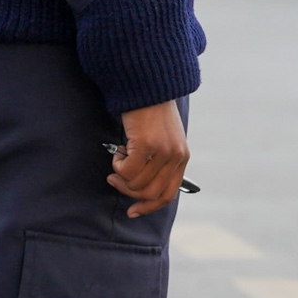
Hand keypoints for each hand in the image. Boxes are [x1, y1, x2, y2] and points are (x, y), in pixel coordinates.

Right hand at [109, 100, 189, 217]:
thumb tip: (139, 189)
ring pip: (136, 183)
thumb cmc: (151, 113)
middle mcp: (176, 156)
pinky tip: (118, 149)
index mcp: (182, 158)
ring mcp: (163, 151)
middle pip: (150, 193)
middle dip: (128, 191)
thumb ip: (158, 163)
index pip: (168, 194)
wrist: (148, 86)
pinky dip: (118, 164)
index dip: (149, 207)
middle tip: (115, 179)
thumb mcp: (162, 140)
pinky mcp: (148, 144)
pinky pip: (127, 171)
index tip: (132, 211)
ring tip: (119, 157)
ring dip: (121, 175)